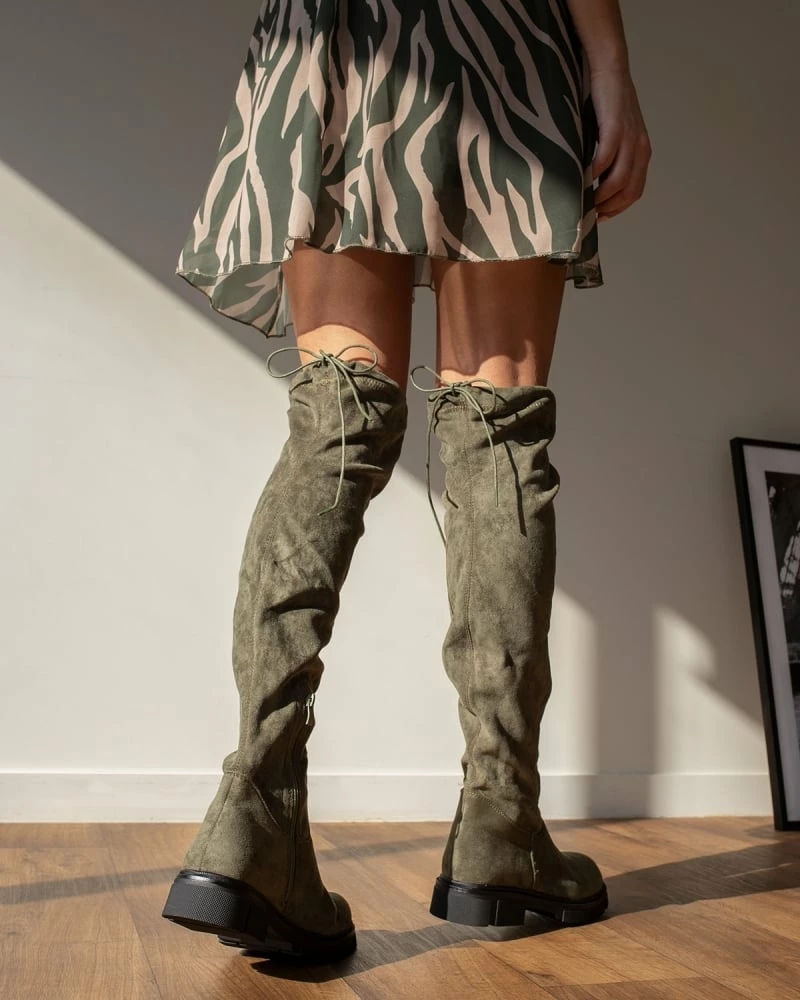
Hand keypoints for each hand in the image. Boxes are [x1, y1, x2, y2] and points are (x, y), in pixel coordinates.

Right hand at [589, 64, 651, 221]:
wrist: (610, 69)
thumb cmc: (607, 103)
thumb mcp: (615, 136)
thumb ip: (612, 158)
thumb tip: (594, 185)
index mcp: (642, 153)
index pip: (634, 193)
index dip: (617, 209)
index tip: (599, 217)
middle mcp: (640, 149)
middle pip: (629, 192)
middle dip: (609, 208)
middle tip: (589, 214)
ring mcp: (630, 139)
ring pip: (619, 181)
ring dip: (601, 196)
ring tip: (585, 201)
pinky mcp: (615, 128)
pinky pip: (606, 160)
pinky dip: (594, 174)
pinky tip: (582, 179)